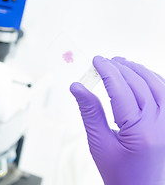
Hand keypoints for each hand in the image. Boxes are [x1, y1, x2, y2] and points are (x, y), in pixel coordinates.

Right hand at [70, 56, 164, 184]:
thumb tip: (78, 88)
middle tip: (105, 61)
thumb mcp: (99, 144)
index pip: (121, 90)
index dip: (107, 71)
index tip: (97, 61)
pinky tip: (143, 76)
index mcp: (141, 132)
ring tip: (122, 63)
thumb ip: (90, 112)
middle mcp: (161, 125)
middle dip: (121, 68)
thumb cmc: (121, 174)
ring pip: (158, 85)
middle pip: (140, 84)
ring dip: (139, 70)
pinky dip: (154, 80)